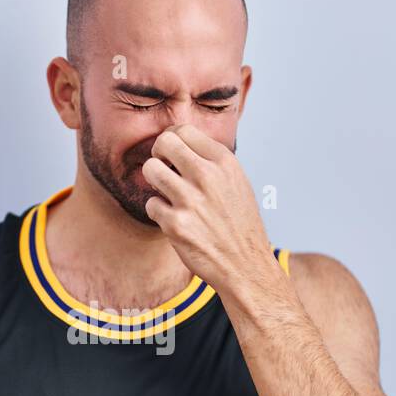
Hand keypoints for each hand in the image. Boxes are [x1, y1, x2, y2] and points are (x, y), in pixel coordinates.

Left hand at [140, 123, 275, 292]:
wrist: (246, 265)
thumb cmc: (240, 225)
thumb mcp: (237, 183)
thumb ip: (212, 162)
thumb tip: (180, 142)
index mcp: (224, 163)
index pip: (184, 130)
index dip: (172, 140)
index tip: (171, 154)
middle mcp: (208, 177)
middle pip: (163, 143)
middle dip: (157, 154)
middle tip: (163, 169)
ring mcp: (190, 200)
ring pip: (150, 170)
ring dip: (153, 181)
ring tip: (166, 193)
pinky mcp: (175, 225)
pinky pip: (150, 204)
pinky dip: (158, 212)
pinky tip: (173, 219)